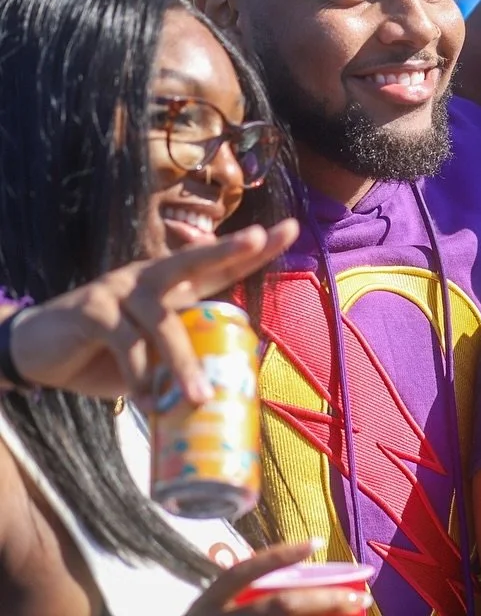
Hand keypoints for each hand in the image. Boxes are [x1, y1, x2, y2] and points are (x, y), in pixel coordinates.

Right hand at [8, 221, 298, 405]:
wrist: (39, 351)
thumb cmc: (105, 354)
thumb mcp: (151, 356)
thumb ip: (181, 361)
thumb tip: (223, 391)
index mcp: (171, 286)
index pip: (217, 265)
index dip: (252, 248)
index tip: (291, 228)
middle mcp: (149, 278)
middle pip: (192, 258)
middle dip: (226, 248)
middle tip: (256, 236)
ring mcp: (120, 290)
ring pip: (162, 322)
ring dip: (181, 364)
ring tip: (198, 399)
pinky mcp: (92, 310)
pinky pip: (124, 344)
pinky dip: (138, 376)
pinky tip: (146, 400)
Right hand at [184, 541, 371, 614]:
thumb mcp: (212, 610)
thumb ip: (242, 592)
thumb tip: (296, 574)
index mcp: (209, 602)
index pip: (243, 571)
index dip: (278, 556)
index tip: (315, 541)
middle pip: (279, 605)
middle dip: (325, 599)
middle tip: (362, 594)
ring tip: (357, 612)